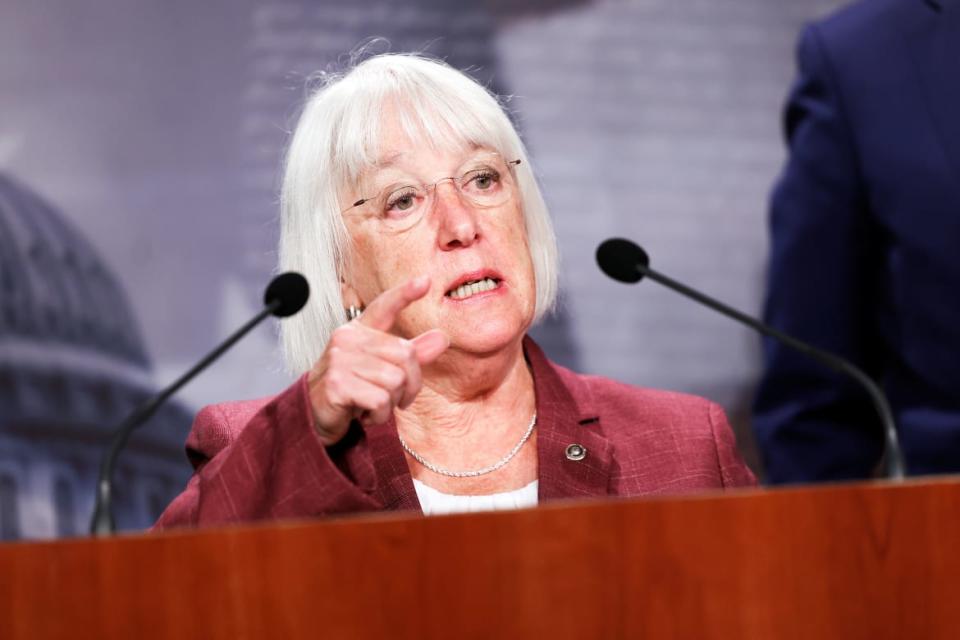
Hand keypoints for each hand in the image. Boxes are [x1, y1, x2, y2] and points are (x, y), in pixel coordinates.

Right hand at [307, 276, 448, 444]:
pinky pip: (380, 400)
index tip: (426, 281)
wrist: (313, 416)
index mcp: (359, 331)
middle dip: (409, 385)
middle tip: (394, 398)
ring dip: (392, 403)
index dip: (405, 293)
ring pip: (395, 381)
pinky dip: (379, 416)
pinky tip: (365, 414)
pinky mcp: (337, 384)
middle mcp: (348, 339)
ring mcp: (340, 360)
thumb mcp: (381, 369)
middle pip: (406, 355)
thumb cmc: (351, 389)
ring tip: (374, 406)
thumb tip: (442, 338)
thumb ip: (411, 355)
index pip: (384, 306)